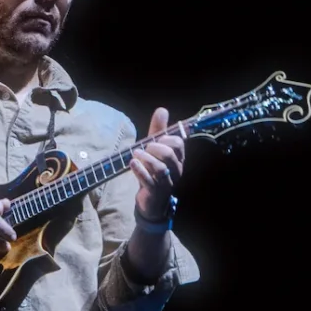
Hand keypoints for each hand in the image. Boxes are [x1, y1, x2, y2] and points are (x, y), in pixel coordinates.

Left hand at [131, 108, 186, 222]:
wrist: (152, 200)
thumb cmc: (154, 170)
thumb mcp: (155, 149)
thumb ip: (159, 131)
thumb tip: (162, 110)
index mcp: (178, 158)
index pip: (178, 143)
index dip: (165, 138)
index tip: (155, 139)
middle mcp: (175, 170)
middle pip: (169, 154)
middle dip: (154, 148)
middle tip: (143, 148)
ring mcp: (166, 183)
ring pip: (160, 168)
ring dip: (146, 159)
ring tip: (136, 154)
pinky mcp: (155, 193)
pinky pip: (149, 181)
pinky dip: (140, 171)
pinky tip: (132, 163)